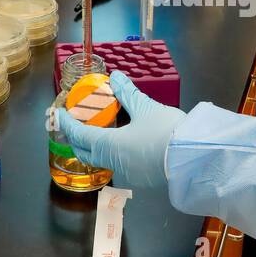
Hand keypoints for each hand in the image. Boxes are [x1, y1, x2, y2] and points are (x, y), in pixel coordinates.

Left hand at [56, 70, 186, 190]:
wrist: (195, 159)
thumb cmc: (168, 132)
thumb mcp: (146, 108)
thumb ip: (127, 94)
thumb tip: (116, 77)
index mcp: (108, 145)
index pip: (78, 135)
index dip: (67, 123)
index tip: (60, 114)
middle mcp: (113, 163)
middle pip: (86, 152)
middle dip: (78, 138)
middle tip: (76, 124)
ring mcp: (127, 174)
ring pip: (103, 161)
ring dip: (96, 147)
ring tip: (99, 132)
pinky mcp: (142, 179)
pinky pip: (119, 165)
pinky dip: (114, 154)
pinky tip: (123, 145)